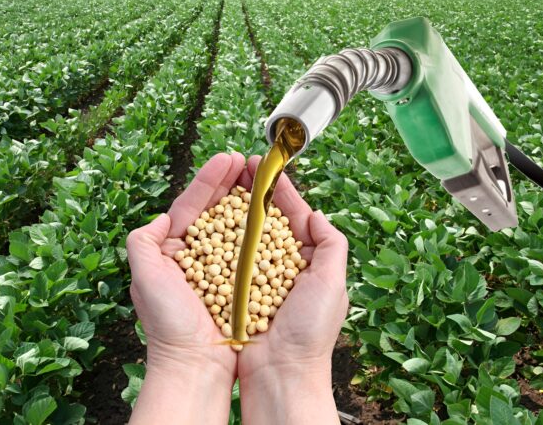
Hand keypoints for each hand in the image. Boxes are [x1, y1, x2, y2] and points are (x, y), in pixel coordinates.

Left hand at [126, 152, 245, 424]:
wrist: (195, 364)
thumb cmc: (168, 324)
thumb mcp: (144, 277)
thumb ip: (142, 241)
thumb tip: (160, 218)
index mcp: (173, 250)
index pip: (192, 205)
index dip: (210, 179)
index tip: (228, 158)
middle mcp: (197, 255)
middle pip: (216, 209)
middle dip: (232, 182)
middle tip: (249, 161)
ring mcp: (221, 268)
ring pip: (236, 225)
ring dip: (248, 199)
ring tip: (261, 178)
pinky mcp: (242, 282)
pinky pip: (251, 249)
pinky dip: (260, 229)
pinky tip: (270, 214)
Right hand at [236, 156, 348, 424]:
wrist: (279, 375)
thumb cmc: (309, 333)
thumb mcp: (333, 284)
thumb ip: (331, 245)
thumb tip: (316, 214)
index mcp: (308, 262)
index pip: (295, 217)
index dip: (282, 191)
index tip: (269, 168)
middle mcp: (281, 266)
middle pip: (266, 220)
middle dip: (255, 193)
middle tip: (241, 168)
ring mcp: (254, 277)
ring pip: (244, 234)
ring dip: (235, 208)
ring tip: (224, 184)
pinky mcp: (233, 289)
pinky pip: (224, 257)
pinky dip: (218, 237)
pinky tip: (210, 220)